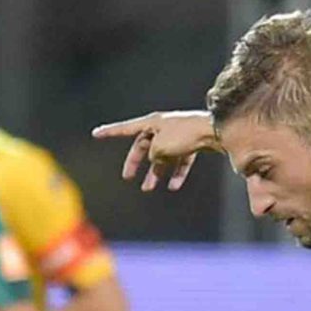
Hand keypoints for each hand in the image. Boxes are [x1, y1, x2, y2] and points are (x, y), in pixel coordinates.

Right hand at [92, 109, 216, 191]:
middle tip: (128, 178)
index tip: (96, 134)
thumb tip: (154, 160)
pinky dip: (177, 173)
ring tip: (148, 188)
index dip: (110, 132)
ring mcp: (178, 136)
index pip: (125, 128)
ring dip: (155, 172)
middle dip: (136, 162)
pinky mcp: (192, 144)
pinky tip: (174, 187)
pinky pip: (180, 161)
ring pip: (162, 156)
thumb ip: (152, 154)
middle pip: (144, 146)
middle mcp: (163, 127)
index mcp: (152, 122)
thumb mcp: (160, 147)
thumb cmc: (184, 135)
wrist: (214, 132)